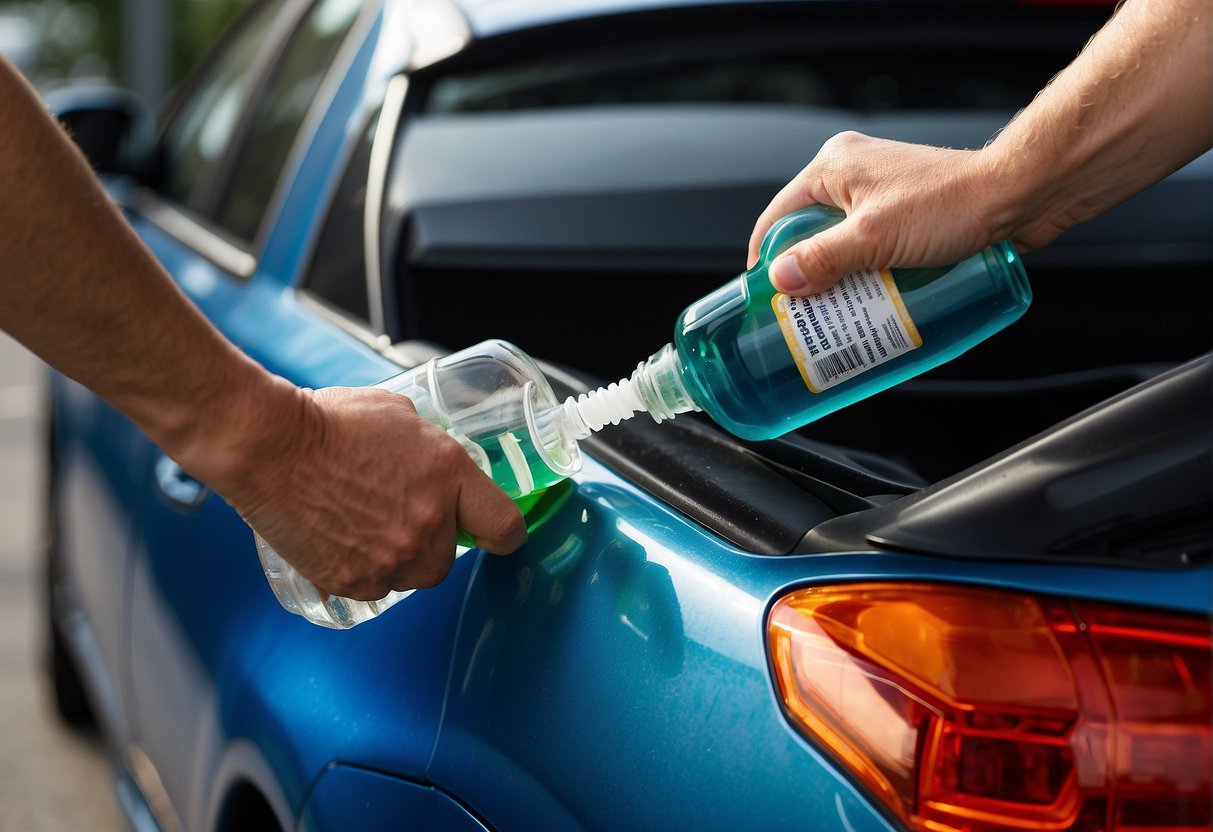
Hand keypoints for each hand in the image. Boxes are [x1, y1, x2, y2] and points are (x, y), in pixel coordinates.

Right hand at [190, 381, 526, 600]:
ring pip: (411, 574)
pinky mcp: (355, 582)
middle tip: (395, 511)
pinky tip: (339, 535)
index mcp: (449, 475)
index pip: (505, 526)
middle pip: (450, 558)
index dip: (501, 532)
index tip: (491, 532)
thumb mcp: (402, 415)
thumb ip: (432, 449)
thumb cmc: (329, 421)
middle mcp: (429, 524)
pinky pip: (374, 586)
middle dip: (431, 540)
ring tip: (359, 519)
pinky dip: (361, 569)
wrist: (267, 446)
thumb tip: (440, 465)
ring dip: (396, 556)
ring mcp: (392, 558)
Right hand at [746, 132, 1048, 296]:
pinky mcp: (907, 212)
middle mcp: (852, 174)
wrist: (1020, 195)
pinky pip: (871, 247)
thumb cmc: (954, 204)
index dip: (766, 261)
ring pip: (841, 245)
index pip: (777, 217)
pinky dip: (866, 274)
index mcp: (832, 167)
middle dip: (806, 278)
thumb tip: (779, 280)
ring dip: (839, 281)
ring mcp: (881, 193)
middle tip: (804, 315)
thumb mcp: (874, 237)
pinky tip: (871, 303)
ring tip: (838, 316)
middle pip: (808, 235)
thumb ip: (822, 258)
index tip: (765, 300)